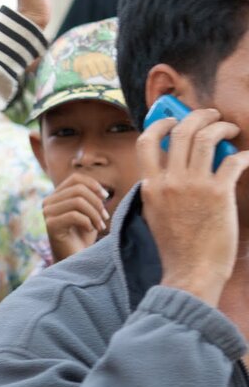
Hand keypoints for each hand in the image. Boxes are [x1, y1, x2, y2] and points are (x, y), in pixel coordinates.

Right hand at [43, 172, 108, 261]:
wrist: (76, 259)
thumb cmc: (83, 237)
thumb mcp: (89, 213)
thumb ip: (92, 198)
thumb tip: (102, 188)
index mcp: (57, 196)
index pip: (75, 179)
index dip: (93, 184)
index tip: (105, 198)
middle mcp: (48, 202)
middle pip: (78, 189)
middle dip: (96, 203)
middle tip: (105, 218)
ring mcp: (47, 213)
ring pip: (77, 201)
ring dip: (94, 213)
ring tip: (100, 225)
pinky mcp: (50, 225)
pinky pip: (74, 215)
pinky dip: (87, 222)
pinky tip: (90, 230)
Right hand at [139, 107, 248, 305]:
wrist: (191, 271)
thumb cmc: (176, 247)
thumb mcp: (154, 213)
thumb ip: (158, 189)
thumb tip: (172, 169)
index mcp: (151, 185)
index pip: (147, 141)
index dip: (161, 124)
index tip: (173, 120)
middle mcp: (170, 181)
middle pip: (181, 132)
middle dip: (197, 116)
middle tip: (210, 115)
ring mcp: (194, 186)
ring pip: (206, 139)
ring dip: (221, 127)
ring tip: (230, 128)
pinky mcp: (219, 194)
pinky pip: (232, 162)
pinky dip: (243, 155)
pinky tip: (247, 157)